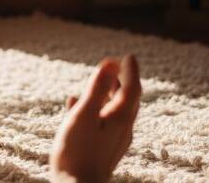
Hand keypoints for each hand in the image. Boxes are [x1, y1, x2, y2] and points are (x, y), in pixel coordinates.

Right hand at [49, 55, 140, 182]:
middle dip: (120, 81)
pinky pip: (102, 123)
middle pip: (126, 100)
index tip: (128, 56)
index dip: (130, 71)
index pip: (132, 88)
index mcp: (121, 117)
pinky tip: (76, 106)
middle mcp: (122, 129)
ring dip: (107, 95)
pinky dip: (94, 109)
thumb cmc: (78, 151)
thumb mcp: (85, 114)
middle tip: (114, 67)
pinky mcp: (102, 150)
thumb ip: (97, 88)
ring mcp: (113, 141)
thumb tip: (111, 63)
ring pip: (114, 111)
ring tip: (98, 83)